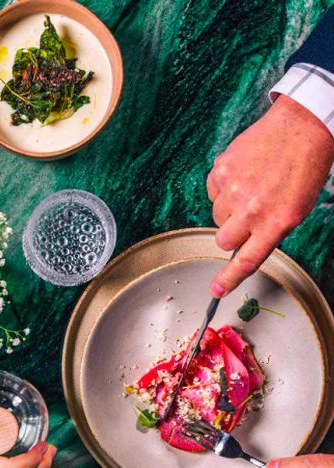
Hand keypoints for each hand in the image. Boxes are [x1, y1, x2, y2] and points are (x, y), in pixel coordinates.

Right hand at [207, 95, 333, 296]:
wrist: (302, 126)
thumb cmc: (304, 168)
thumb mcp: (296, 209)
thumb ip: (268, 231)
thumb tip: (243, 245)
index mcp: (276, 223)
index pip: (246, 261)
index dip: (229, 279)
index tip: (216, 291)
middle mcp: (252, 210)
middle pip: (224, 240)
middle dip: (232, 233)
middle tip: (247, 215)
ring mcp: (233, 190)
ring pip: (217, 216)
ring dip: (229, 208)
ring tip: (251, 187)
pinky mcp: (221, 171)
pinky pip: (212, 191)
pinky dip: (223, 186)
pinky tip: (243, 173)